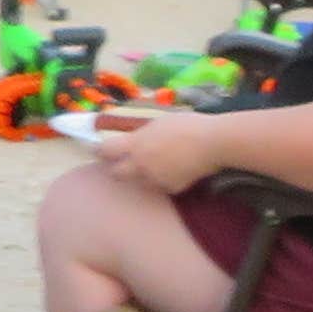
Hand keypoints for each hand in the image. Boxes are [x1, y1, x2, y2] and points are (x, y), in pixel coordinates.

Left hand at [97, 105, 224, 195]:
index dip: (101, 150)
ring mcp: (155, 180)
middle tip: (123, 162)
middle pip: (116, 174)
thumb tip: (133, 138)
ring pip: (139, 182)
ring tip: (154, 165)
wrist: (212, 144)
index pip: (105, 151)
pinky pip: (160, 186)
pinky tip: (174, 170)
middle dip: (117, 168)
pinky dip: (163, 180)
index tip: (100, 150)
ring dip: (141, 175)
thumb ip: (141, 134)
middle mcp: (140, 165)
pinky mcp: (171, 189)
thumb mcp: (158, 122)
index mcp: (135, 144)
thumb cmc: (187, 125)